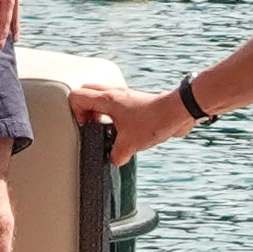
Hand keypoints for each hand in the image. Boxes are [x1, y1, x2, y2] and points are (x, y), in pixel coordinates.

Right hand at [65, 78, 188, 164]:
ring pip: (101, 95)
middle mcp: (114, 94)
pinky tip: (119, 129)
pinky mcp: (135, 101)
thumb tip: (113, 160)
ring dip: (97, 109)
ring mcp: (125, 96)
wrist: (178, 112)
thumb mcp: (130, 144)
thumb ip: (116, 155)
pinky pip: (115, 102)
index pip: (77, 96)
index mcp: (107, 100)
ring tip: (102, 127)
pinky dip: (111, 112)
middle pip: (86, 92)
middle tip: (89, 124)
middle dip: (83, 109)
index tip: (84, 126)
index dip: (74, 113)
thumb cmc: (154, 121)